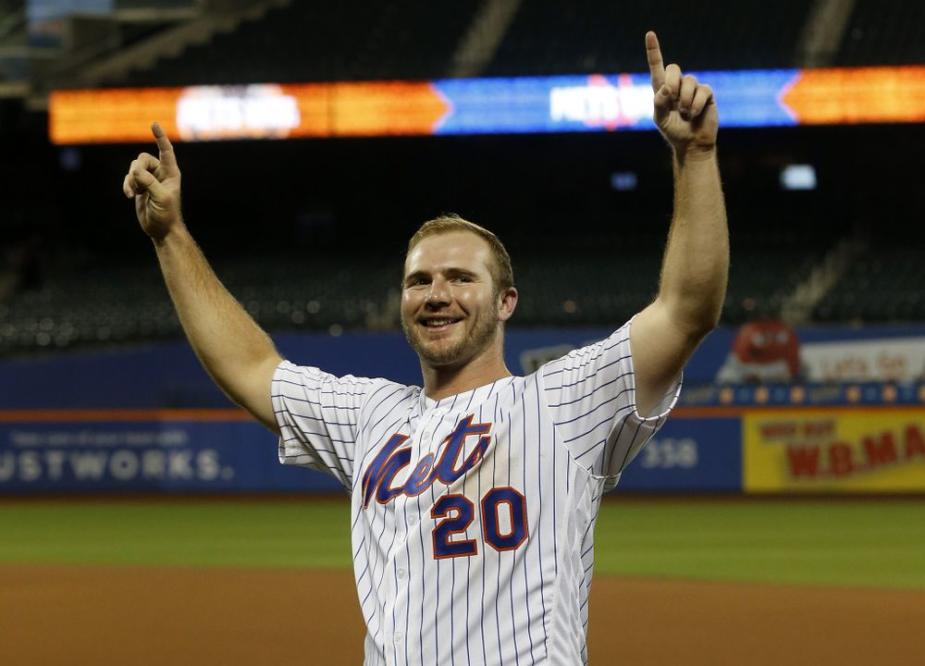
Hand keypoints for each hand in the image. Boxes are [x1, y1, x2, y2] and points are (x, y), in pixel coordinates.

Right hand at [122, 122, 182, 240]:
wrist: (161, 228)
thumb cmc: (167, 214)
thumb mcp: (160, 197)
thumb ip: (148, 182)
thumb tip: (135, 170)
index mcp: (171, 172)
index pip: (166, 150)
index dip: (160, 137)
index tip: (153, 124)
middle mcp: (160, 173)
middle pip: (142, 159)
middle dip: (137, 171)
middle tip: (139, 186)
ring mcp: (149, 179)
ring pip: (133, 168)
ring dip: (131, 180)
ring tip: (135, 193)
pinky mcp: (139, 186)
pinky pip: (128, 178)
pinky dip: (127, 185)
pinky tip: (129, 196)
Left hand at [646, 31, 717, 157]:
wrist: (692, 144)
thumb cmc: (674, 132)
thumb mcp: (661, 120)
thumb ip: (659, 104)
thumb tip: (666, 88)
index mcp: (662, 90)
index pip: (657, 67)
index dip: (654, 51)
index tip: (650, 34)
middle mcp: (677, 85)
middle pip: (674, 68)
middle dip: (672, 82)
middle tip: (672, 98)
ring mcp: (693, 88)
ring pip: (689, 81)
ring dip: (685, 101)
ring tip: (685, 114)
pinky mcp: (706, 94)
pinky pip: (702, 91)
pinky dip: (695, 105)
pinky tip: (694, 114)